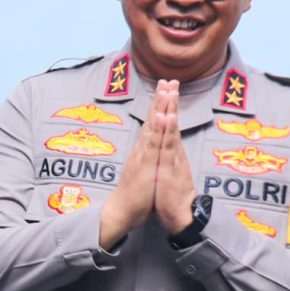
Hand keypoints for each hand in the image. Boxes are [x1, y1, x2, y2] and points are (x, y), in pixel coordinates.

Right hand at [100, 81, 187, 244]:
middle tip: (166, 79)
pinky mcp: (145, 164)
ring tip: (165, 90)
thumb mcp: (145, 170)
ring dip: (159, 108)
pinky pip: (153, 144)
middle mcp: (142, 147)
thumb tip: (152, 147)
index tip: (167, 88)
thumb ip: (148, 157)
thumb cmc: (135, 194)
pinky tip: (162, 116)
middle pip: (152, 118)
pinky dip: (158, 129)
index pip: (154, 122)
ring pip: (153, 127)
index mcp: (144, 148)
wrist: (122, 211)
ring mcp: (143, 155)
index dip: (160, 105)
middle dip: (160, 98)